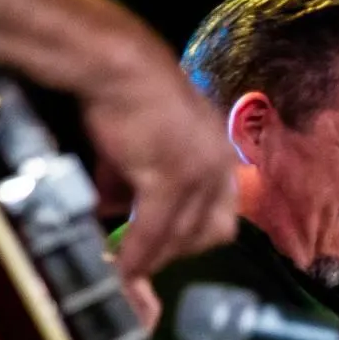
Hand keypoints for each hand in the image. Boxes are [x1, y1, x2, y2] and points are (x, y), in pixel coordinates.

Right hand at [86, 38, 237, 285]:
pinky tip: (123, 270)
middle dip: (179, 252)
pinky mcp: (171, 178)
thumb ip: (136, 177)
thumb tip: (116, 208)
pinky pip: (155, 230)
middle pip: (213, 231)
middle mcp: (221, 166)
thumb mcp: (143, 140)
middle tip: (144, 261)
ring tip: (129, 273)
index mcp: (221, 154)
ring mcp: (200, 174)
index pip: (222, 212)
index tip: (168, 249)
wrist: (117, 66)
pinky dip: (138, 254)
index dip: (195, 237)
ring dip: (155, 259)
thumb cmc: (126, 94)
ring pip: (183, 236)